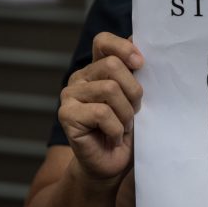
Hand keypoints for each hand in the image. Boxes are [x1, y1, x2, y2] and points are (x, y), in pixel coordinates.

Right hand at [58, 32, 143, 182]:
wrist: (112, 165)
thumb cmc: (126, 130)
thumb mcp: (136, 98)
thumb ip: (135, 72)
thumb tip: (140, 41)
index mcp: (97, 69)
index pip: (103, 42)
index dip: (123, 48)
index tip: (141, 63)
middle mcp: (80, 78)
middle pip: (113, 66)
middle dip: (133, 91)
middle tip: (134, 112)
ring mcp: (70, 96)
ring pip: (110, 89)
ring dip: (126, 113)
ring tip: (123, 127)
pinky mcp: (66, 115)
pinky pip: (102, 113)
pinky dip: (116, 129)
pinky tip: (112, 137)